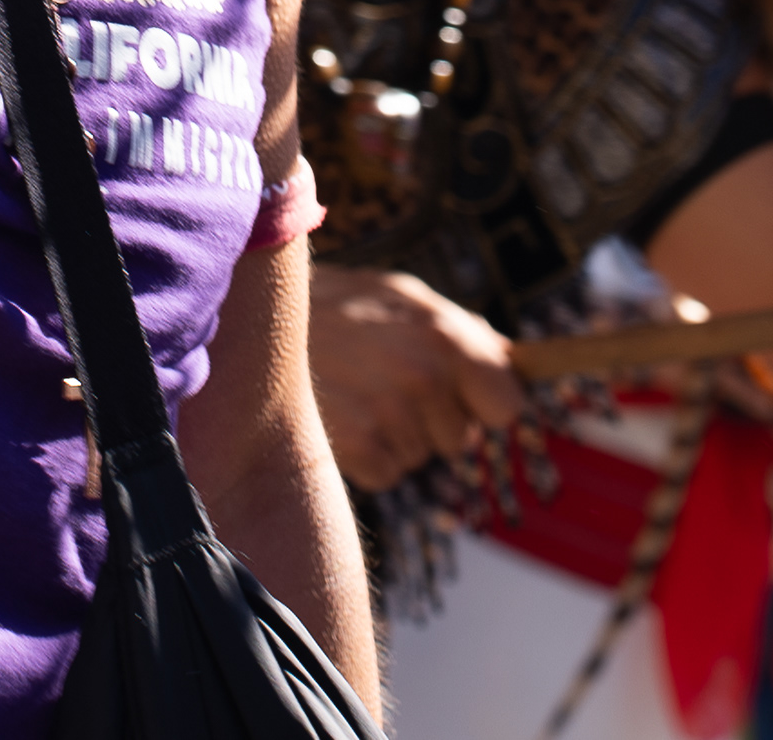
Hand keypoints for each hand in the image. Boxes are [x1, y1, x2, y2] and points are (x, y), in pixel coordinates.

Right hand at [307, 266, 527, 491]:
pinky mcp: (357, 450)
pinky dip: (366, 455)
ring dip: (395, 434)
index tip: (467, 397)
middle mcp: (423, 377)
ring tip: (356, 391)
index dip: (486, 404)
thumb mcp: (406, 299)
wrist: (255, 318)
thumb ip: (465, 334)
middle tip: (386, 380)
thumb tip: (517, 365)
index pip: (507, 405)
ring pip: (420, 455)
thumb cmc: (341, 307)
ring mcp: (389, 416)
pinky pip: (387, 472)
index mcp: (446, 335)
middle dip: (433, 417)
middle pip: (459, 437)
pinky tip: (341, 417)